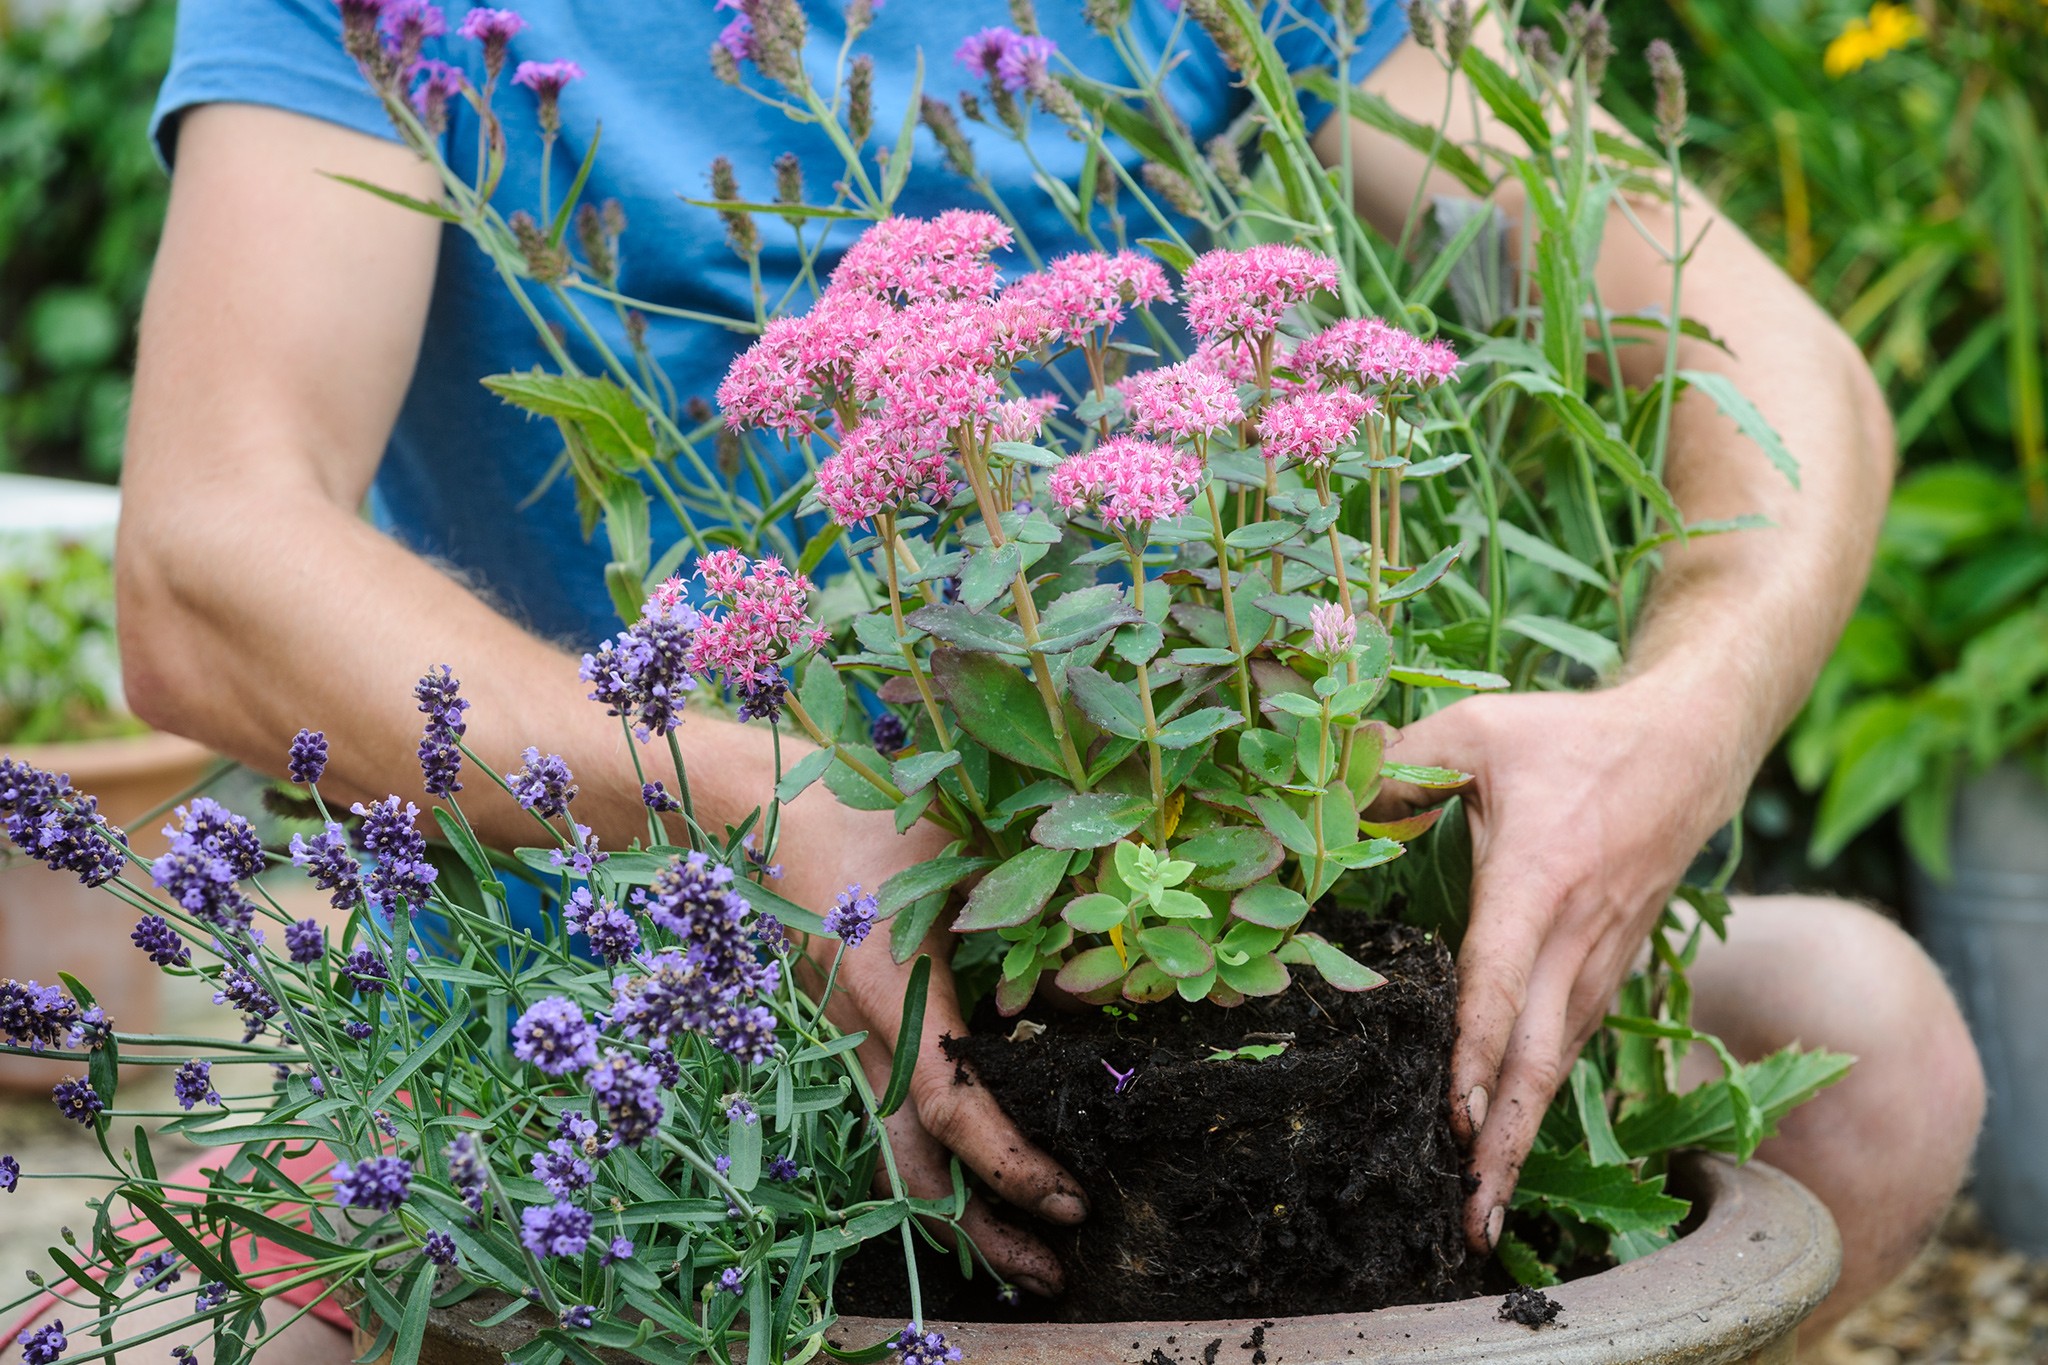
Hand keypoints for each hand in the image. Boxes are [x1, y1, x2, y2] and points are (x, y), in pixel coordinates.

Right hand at [776, 792, 1086, 1297]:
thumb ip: (1030, 900)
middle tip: (1052, 1273)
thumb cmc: (866, 811)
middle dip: (981, 1235)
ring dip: (953, 1218)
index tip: (1071, 1200)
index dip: (1011, 1166)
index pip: (952, 1109)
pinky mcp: (843, 1038)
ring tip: (1020, 1258)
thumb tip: (1105, 965)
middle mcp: (858, 1038)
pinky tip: (972, 1187)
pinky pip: (886, 1125)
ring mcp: (843, 1045)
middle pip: (912, 1173)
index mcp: (887, 992)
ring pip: (893, 1161)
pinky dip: (931, 1173)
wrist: (759, 810)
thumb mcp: (958, 845)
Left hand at [1368, 674, 1747, 1251]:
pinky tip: (1507, 1141)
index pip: (1499, 982)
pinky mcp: (1607, 969)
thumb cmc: (1573, 738)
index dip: (1475, 1054)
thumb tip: (1323, 792)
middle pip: (1538, 1057)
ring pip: (1556, 1063)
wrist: (1689, 747)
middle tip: (1471, 1215)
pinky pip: (1568, 1044)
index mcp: (1537, 882)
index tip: (1457, 1118)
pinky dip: (1537, 1097)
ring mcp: (1598, 960)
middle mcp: (1575, 938)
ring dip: (1522, 1137)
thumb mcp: (1478, 730)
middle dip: (1505, 1142)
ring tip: (1482, 1210)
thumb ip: (1397, 762)